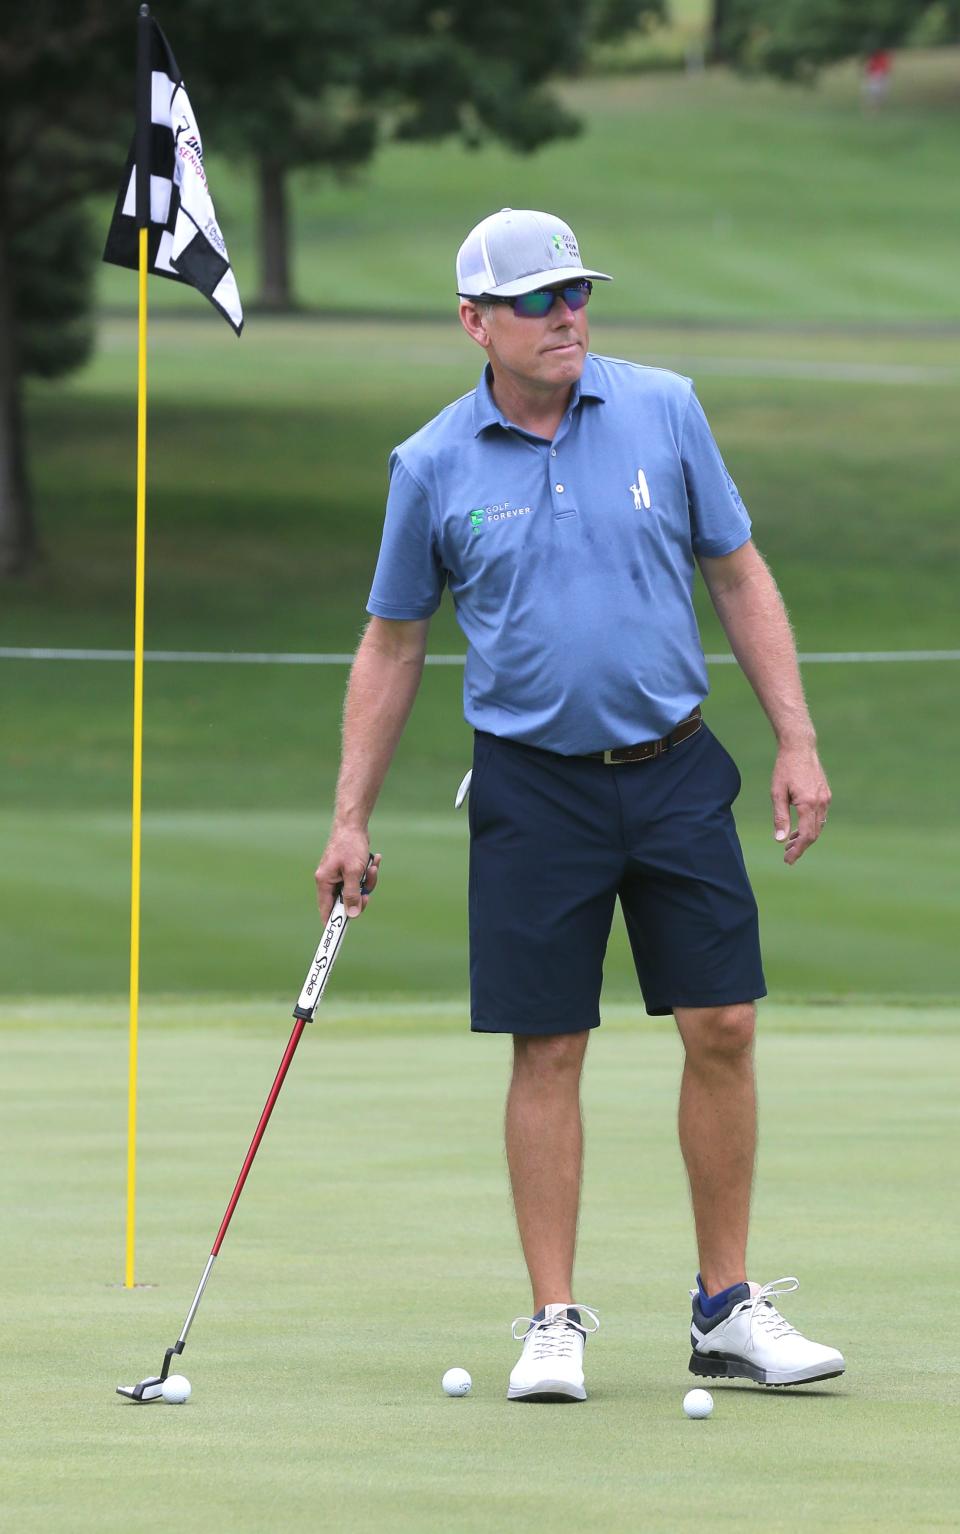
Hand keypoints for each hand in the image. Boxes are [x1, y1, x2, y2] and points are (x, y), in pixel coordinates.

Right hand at [315, 830, 380, 920]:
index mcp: (324, 882)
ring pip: (355, 891)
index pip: (326, 910)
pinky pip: (360, 880)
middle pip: (344, 902)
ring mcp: (338, 876)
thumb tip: (352, 915)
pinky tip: (374, 860)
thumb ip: (352, 894)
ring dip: (367, 882)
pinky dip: (368, 873)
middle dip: (360, 896)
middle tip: (366, 894)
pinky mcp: (348, 870)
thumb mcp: (354, 872)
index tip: (339, 936)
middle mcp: (329, 881)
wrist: (353, 824)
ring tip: (372, 867)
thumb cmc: (350, 846)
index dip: (333, 923)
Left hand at [770, 743, 830, 865]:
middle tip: (787, 855)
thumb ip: (780, 817)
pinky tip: (799, 828)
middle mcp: (821, 802)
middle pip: (814, 834)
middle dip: (801, 846)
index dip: (798, 850)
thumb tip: (780, 840)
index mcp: (808, 803)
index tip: (788, 860)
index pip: (807, 835)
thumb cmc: (785, 769)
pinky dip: (811, 825)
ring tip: (790, 843)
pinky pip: (821, 816)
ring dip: (806, 837)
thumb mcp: (777, 793)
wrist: (800, 748)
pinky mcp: (826, 794)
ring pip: (818, 826)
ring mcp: (826, 798)